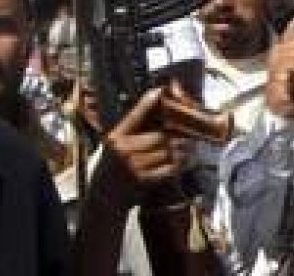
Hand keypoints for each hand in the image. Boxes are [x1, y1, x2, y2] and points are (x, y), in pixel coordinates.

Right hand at [95, 88, 191, 211]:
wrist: (103, 201)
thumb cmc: (112, 169)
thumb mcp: (114, 145)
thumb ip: (133, 129)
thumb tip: (156, 105)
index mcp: (116, 136)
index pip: (136, 114)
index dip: (151, 101)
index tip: (162, 91)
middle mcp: (123, 149)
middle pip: (162, 135)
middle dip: (178, 135)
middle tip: (190, 133)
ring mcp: (133, 165)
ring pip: (168, 151)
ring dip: (183, 150)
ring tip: (190, 149)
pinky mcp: (142, 180)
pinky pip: (169, 167)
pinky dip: (181, 164)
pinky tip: (186, 162)